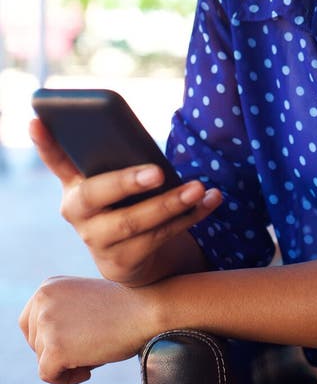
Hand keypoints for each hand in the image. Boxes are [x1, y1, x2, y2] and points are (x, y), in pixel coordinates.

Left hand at [19, 276, 154, 383]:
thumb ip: (61, 312)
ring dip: (66, 363)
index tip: (70, 343)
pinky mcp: (55, 348)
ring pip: (42, 359)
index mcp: (48, 286)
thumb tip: (48, 343)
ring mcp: (47, 323)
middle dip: (58, 350)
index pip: (29, 322)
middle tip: (87, 349)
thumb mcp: (82, 300)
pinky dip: (66, 379)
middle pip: (34, 342)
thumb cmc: (123, 306)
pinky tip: (89, 370)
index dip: (46, 338)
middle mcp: (42, 300)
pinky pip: (48, 375)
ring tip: (93, 353)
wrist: (145, 308)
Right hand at [30, 118, 222, 284]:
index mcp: (74, 186)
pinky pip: (160, 237)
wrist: (134, 255)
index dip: (45, 143)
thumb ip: (118, 158)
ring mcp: (98, 242)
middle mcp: (78, 215)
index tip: (37, 119)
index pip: (56, 160)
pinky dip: (190, 217)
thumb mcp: (118, 181)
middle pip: (97, 195)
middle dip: (127, 182)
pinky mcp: (124, 263)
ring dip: (171, 204)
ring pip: (135, 222)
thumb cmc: (127, 203)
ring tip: (198, 188)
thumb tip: (129, 134)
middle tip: (158, 171)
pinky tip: (211, 200)